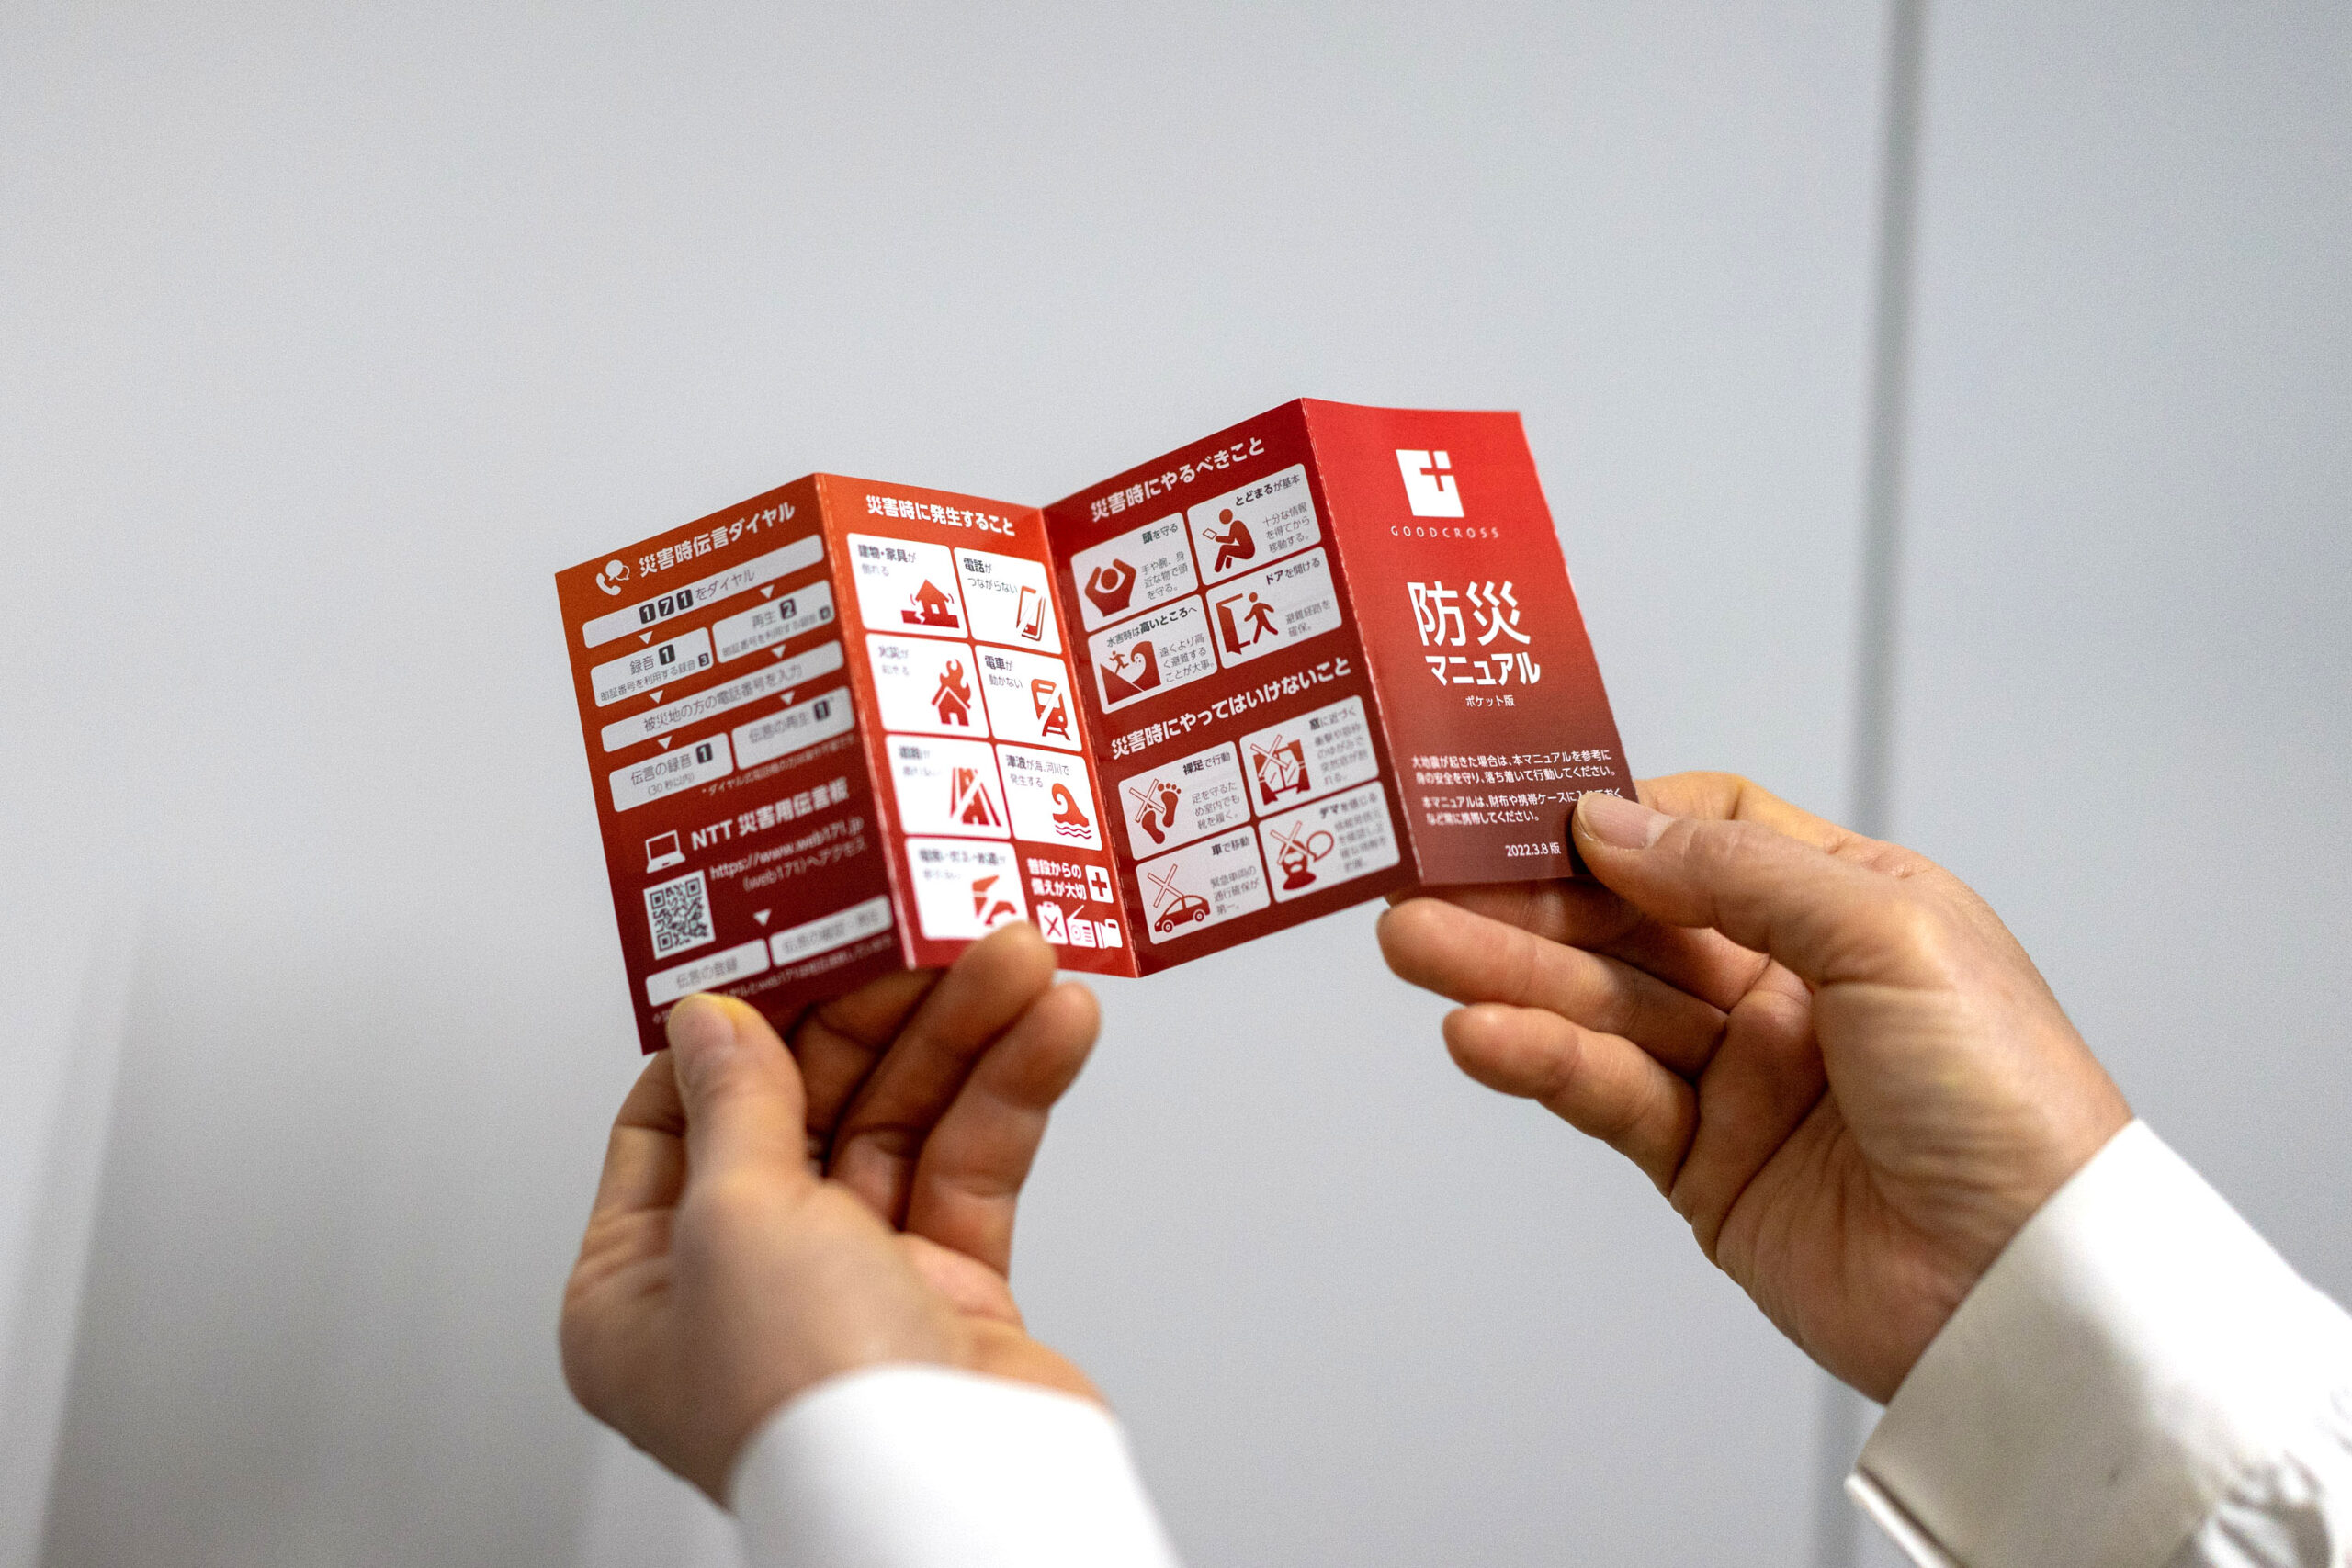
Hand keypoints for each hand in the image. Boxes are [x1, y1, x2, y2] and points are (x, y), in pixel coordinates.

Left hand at [560, 924, 1099, 1501]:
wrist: (951, 1495)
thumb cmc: (805, 1401)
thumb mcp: (733, 1215)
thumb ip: (736, 1100)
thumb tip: (712, 1020)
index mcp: (640, 1287)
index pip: (676, 1114)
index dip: (738, 1022)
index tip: (794, 936)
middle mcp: (742, 1288)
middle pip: (806, 1105)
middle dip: (880, 1012)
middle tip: (928, 928)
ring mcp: (851, 1289)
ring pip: (904, 1125)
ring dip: (965, 1033)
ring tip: (1018, 958)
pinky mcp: (949, 1296)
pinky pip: (973, 1169)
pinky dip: (1011, 1093)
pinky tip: (1048, 1029)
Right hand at [1377, 774, 2130, 1400]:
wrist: (2028, 1290)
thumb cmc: (2009, 1102)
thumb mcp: (1889, 936)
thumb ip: (1740, 871)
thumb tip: (1614, 823)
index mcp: (1849, 908)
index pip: (1708, 833)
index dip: (1621, 821)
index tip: (1536, 814)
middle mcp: (1788, 985)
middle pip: (1629, 922)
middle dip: (1527, 900)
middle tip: (1430, 882)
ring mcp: (1741, 1077)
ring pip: (1601, 1006)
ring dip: (1506, 974)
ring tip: (1418, 948)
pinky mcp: (1705, 1165)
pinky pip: (1606, 1094)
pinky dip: (1540, 1061)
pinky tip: (1482, 1034)